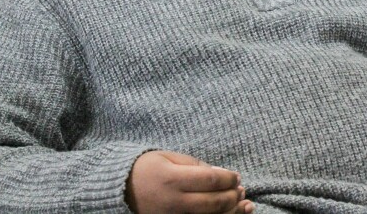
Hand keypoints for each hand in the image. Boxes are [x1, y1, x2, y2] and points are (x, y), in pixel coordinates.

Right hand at [125, 150, 253, 213]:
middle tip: (241, 190)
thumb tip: (222, 174)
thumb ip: (197, 165)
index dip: (229, 179)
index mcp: (173, 179)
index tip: (236, 176)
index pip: (211, 181)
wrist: (120, 190)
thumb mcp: (171, 158)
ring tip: (246, 204)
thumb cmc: (148, 168)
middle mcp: (173, 202)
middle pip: (214, 202)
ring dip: (232, 212)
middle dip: (233, 196)